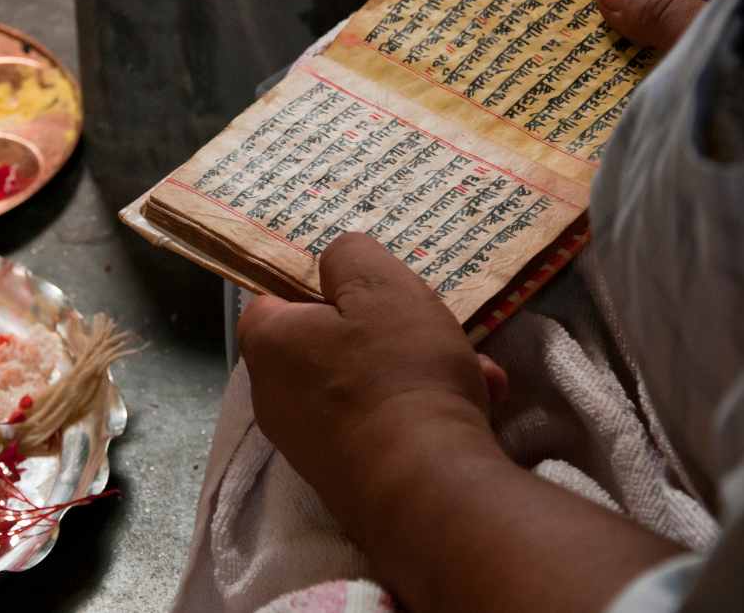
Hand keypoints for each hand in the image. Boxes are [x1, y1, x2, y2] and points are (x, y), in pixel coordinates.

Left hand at [237, 233, 505, 519]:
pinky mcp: (344, 478)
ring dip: (418, 370)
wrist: (423, 487)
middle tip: (430, 326)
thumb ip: (351, 257)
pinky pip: (381, 425)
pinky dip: (419, 411)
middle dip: (387, 332)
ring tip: (475, 370)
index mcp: (268, 345)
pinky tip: (475, 405)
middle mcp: (273, 397)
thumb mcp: (381, 286)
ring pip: (365, 384)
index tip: (362, 287)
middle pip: (327, 344)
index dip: (317, 286)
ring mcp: (307, 444)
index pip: (272, 299)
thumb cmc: (396, 372)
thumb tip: (337, 260)